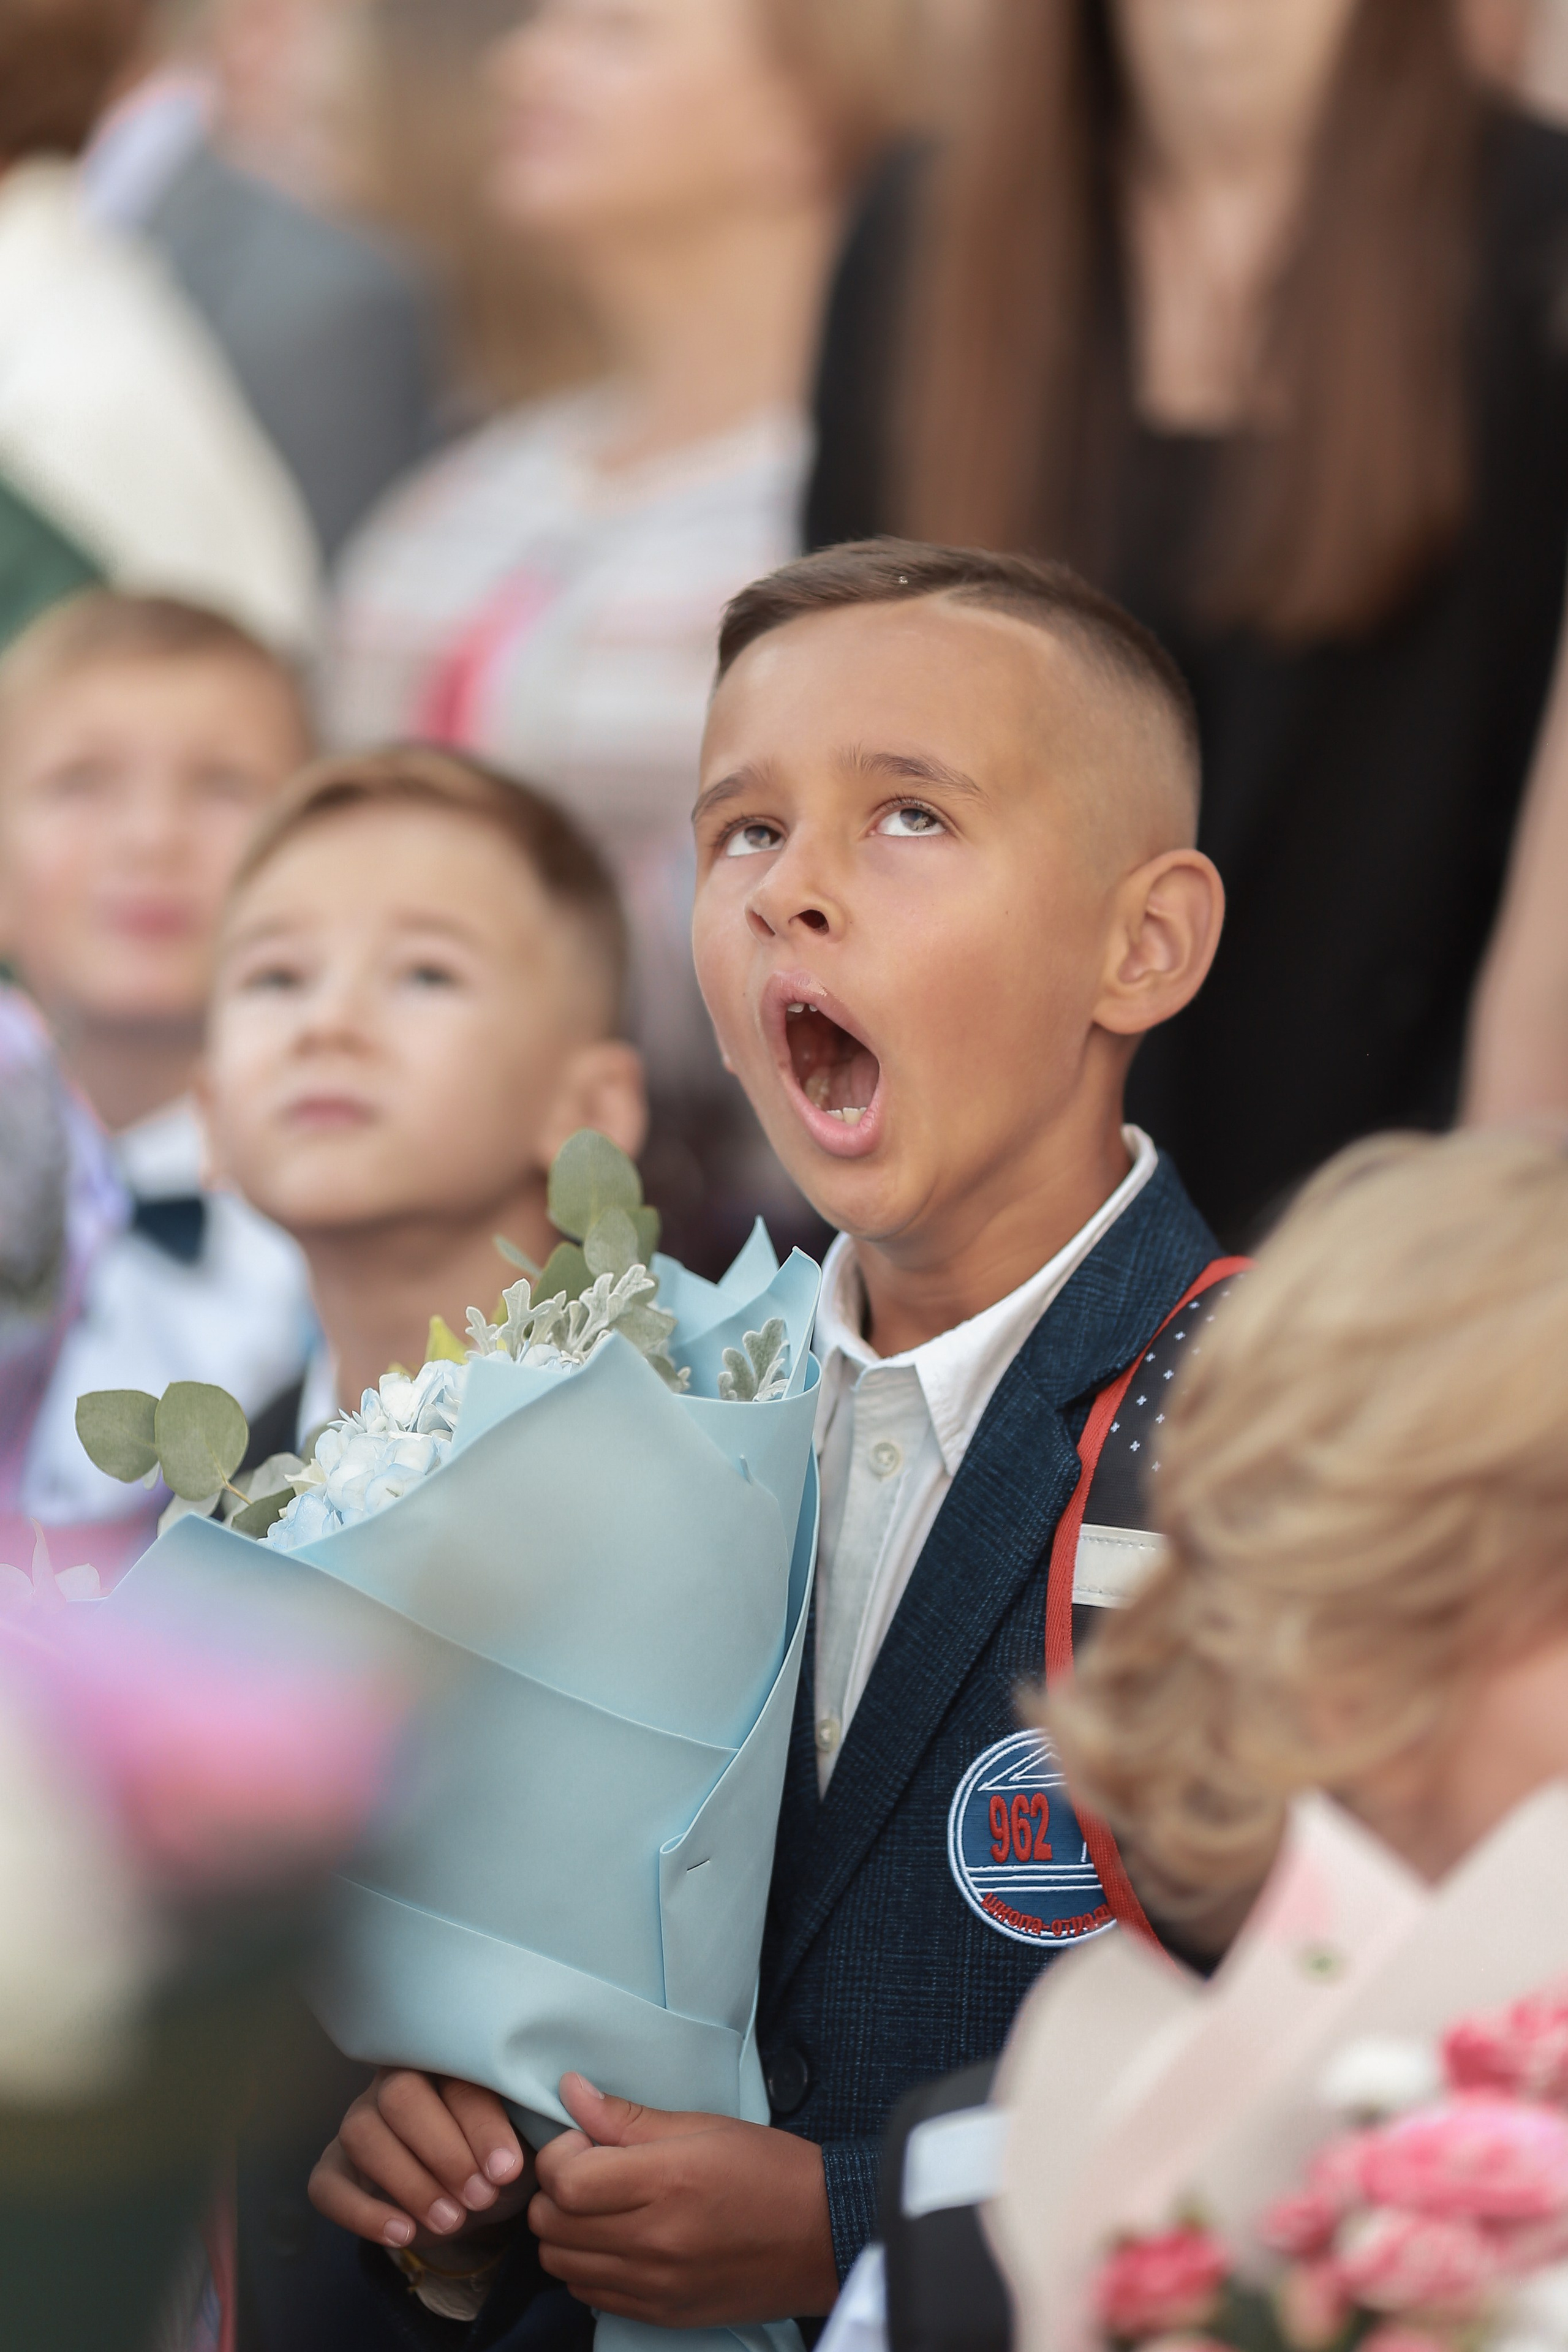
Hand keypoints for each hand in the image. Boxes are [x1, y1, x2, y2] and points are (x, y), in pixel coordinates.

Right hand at [309, 2070, 532, 2252]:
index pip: (456, 2080)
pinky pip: (327, 2184)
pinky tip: (402, 2234)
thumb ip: (537, 2121)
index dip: (481, 2126)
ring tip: (450, 2220)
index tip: (507, 2171)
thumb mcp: (526, 2138)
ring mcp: (358, 2122)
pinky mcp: (334, 2168)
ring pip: (362, 2132)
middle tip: (479, 2197)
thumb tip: (561, 2117)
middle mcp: (395, 2082)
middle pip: (400, 2095)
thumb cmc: (501, 2156)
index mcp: (445, 2062)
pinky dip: (361, 2212)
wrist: (473, 2197)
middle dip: (443, 2151)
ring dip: (408, 2181)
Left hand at [529, 2073, 836, 2324]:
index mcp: (666, 2183)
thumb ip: (628, 2117)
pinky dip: (586, 2266)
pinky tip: (616, 2240)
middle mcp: (653, 2242)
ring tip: (601, 2205)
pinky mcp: (660, 2315)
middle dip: (556, 2190)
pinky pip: (588, 2296)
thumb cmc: (768, 2169)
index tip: (582, 2140)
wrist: (822, 2237)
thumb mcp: (704, 2125)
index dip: (559, 2154)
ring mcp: (654, 2287)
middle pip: (552, 2226)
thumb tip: (571, 2091)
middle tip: (590, 2168)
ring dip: (566, 2231)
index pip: (565, 2181)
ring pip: (560, 2265)